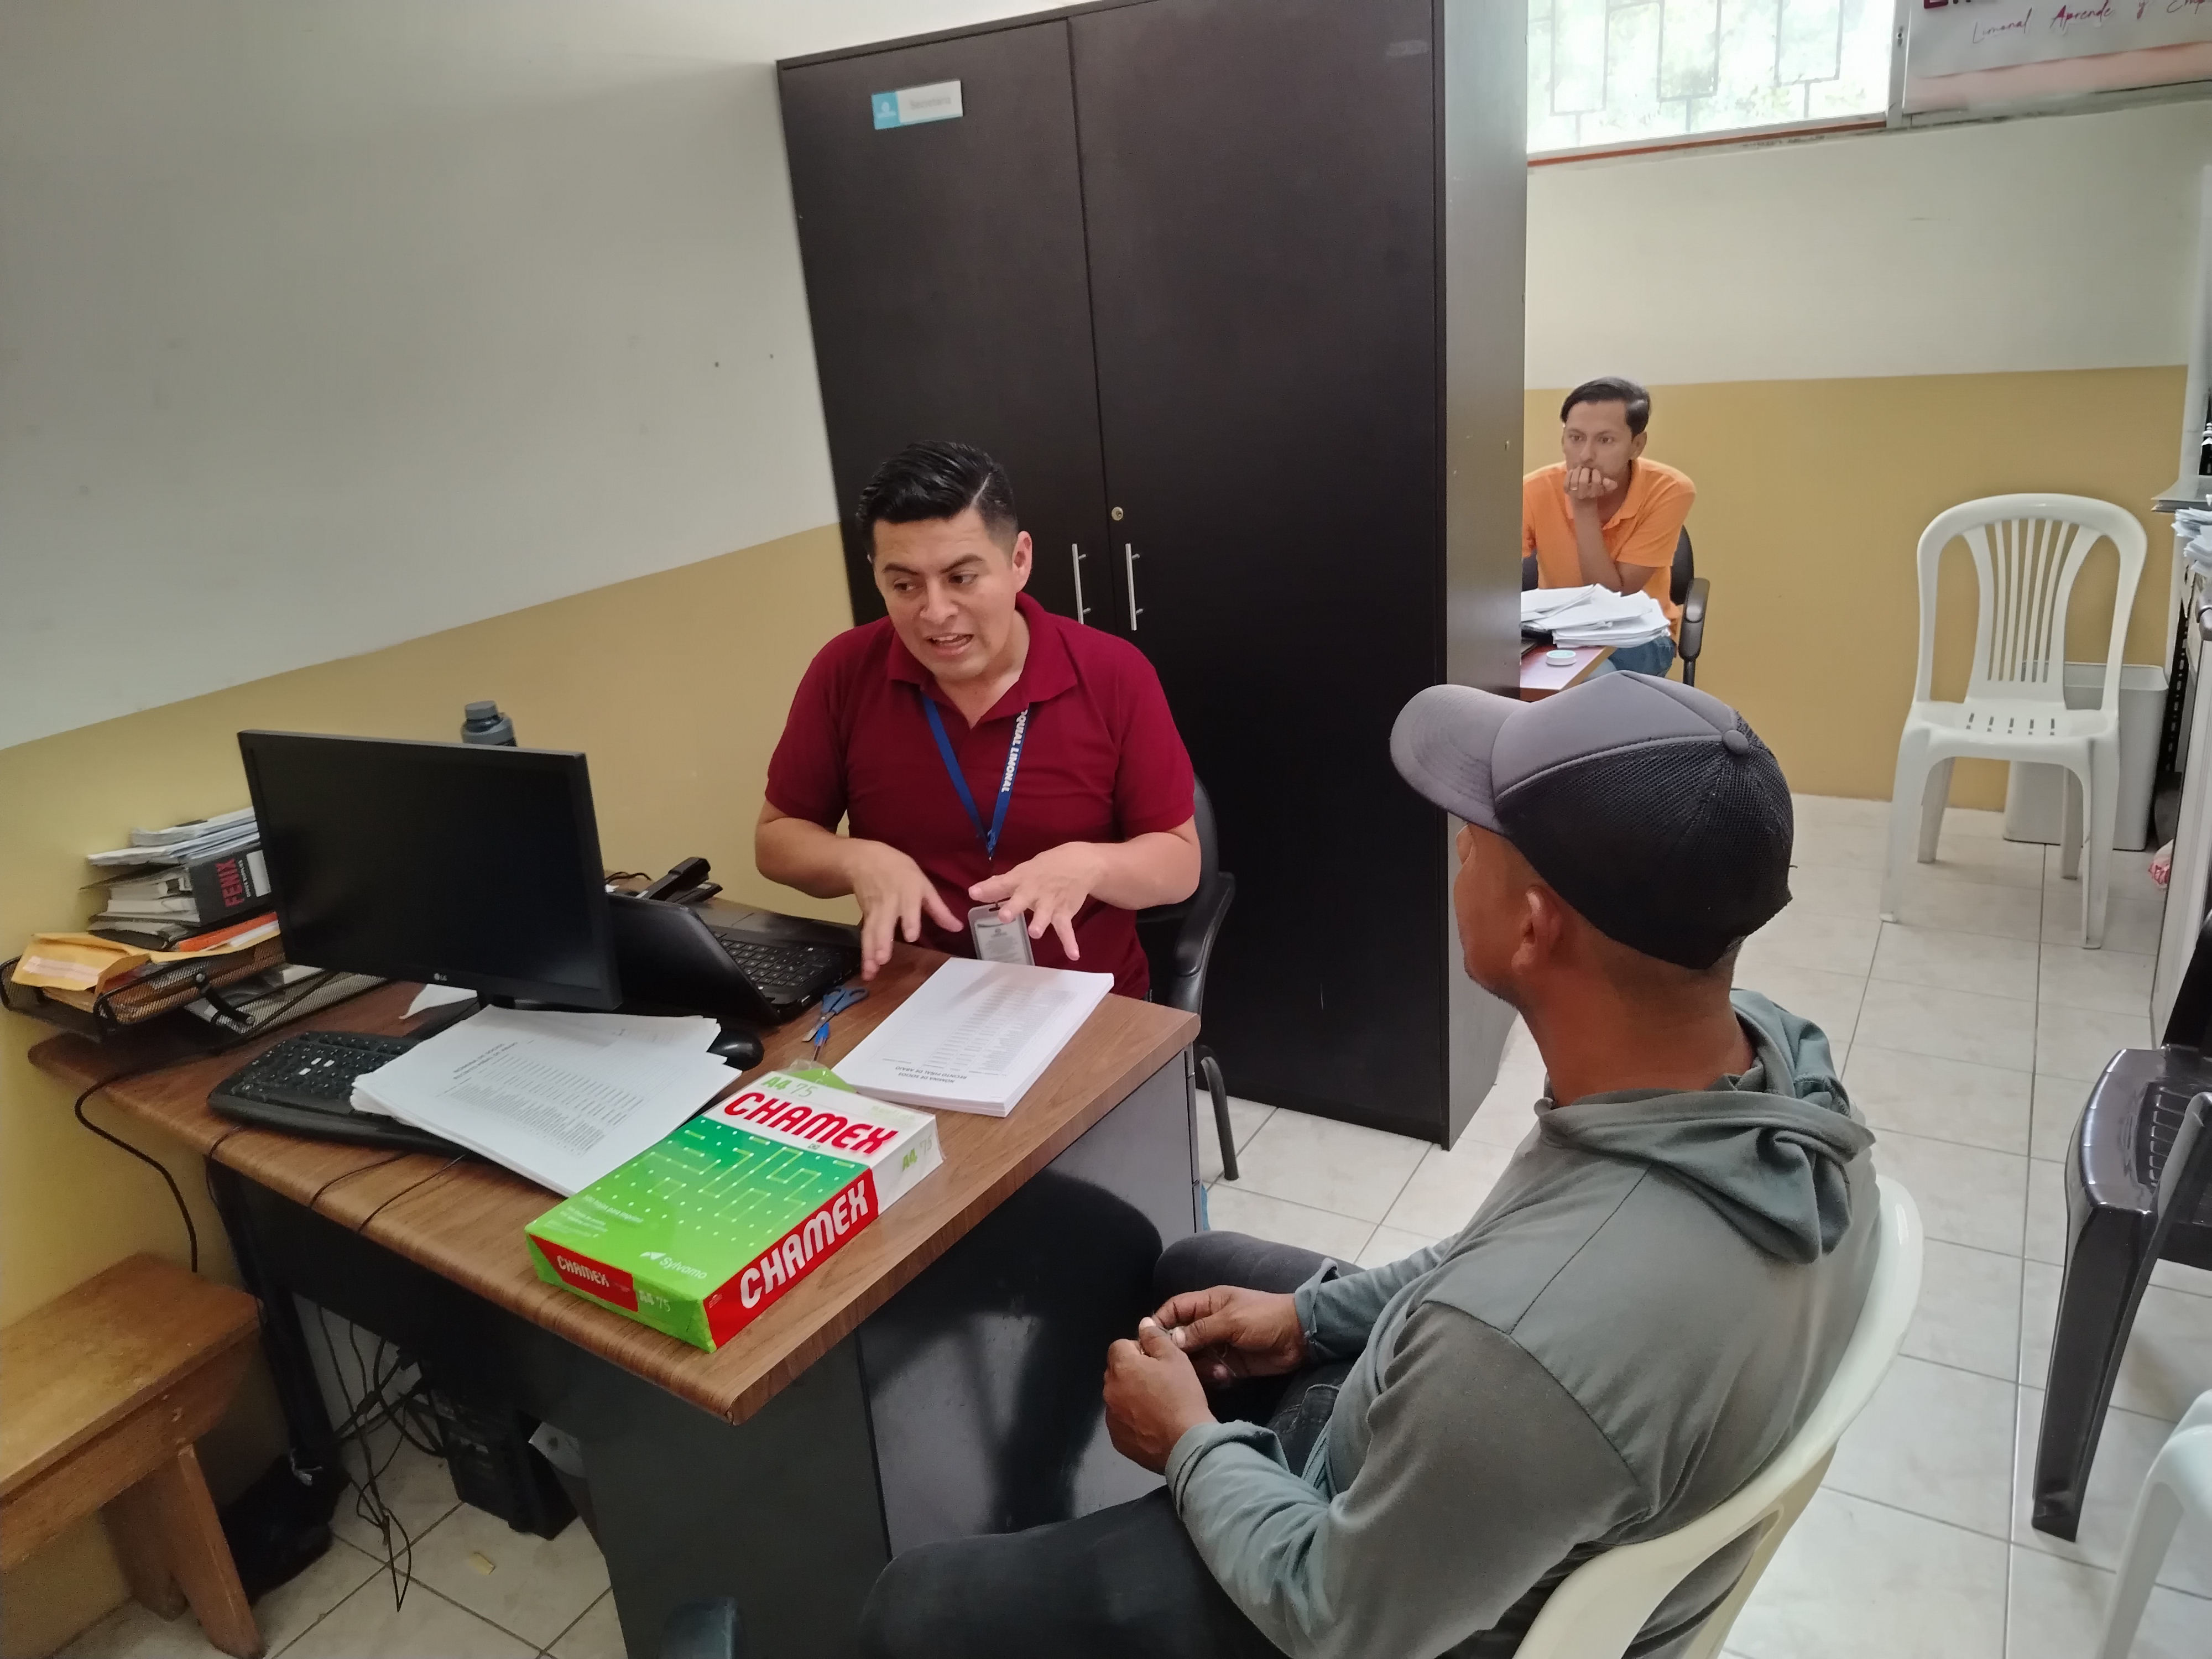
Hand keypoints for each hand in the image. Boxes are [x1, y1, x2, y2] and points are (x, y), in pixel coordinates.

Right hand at [843, 840, 959, 979]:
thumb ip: (939, 909)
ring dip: (870, 953)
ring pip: (870, 932)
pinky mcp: (865, 918)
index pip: (908, 906)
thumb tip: (958, 928)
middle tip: (883, 959)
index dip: (909, 920)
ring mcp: (874, 911)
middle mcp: (889, 903)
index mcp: (907, 892)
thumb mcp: (923, 884)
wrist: (866, 860)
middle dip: (882, 941)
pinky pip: (864, 937)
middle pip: (884, 923)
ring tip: (871, 972)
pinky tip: (866, 970)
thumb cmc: (901, 872)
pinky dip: (864, 954)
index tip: (910, 936)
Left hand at [966, 841, 1105, 960]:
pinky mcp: (1064, 913)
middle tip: (1004, 917)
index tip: (973, 893)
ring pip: (1044, 914)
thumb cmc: (1046, 868)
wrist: (1081, 864)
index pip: (1002, 883)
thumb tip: (976, 892)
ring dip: (1040, 923)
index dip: (987, 889)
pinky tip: (1073, 955)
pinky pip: (1066, 929)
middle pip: (1021, 899)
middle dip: (1013, 908)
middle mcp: (1034, 891)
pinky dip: (1070, 942)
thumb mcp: (1023, 871)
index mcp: (1021, 879)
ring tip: (1035, 933)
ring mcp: (1050, 903)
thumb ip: (1001, 885)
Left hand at [1103, 1317, 1215, 1472]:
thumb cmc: (1181, 1396)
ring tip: (1157, 1406)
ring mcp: (1111, 1417)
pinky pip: (1121, 1421)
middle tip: (1159, 1383)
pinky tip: (1152, 1425)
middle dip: (1133, 1373)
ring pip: (1118, 1396)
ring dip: (1130, 1396)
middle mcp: (1109, 1390)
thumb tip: (1143, 1324)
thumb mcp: (1175, 1358)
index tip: (1157, 1362)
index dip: (1139, 1350)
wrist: (1186, 1444)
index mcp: (1121, 1366)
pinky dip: (1132, 1420)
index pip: (1119, 1346)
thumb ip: (1155, 1337)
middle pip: (1117, 1371)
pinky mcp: (1117, 1439)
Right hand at [1152, 1286, 1306, 1388]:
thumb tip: (1171, 1339)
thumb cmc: (1264, 1318)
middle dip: (1176, 1352)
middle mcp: (1209, 1324)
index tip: (1149, 1342)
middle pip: (1181, 1337)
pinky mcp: (1230, 1364)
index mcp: (1207, 1304)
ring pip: (1194, 1358)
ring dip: (1197, 1367)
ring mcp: (1219, 1345)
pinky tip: (1223, 1378)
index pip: (1175, 1309)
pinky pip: (1211, 1371)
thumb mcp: (1231, 1320)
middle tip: (1172, 1368)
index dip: (1161, 1322)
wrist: (1300, 1336)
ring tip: (1213, 1372)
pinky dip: (1212, 1377)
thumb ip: (1201, 1330)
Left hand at [1563, 464, 1611, 507]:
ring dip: (1577, 471)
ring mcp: (1574, 493)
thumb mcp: (1604, 488)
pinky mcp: (1566, 491)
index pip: (1596, 482)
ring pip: (1574, 481)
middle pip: (1583, 481)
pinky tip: (1573, 471)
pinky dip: (1569, 475)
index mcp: (1594, 492)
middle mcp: (1584, 494)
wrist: (1582, 501)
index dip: (1595, 473)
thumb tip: (1606, 480)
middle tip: (1586, 468)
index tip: (1595, 470)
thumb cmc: (1594, 490)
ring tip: (1579, 468)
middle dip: (1585, 471)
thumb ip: (1610, 485)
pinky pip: (1566, 482)